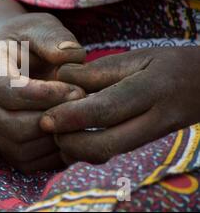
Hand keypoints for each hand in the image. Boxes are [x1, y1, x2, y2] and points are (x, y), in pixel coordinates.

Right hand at [0, 12, 85, 172]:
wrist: (13, 55)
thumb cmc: (29, 39)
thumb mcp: (40, 27)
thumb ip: (53, 38)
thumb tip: (69, 57)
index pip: (11, 92)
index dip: (47, 95)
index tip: (78, 90)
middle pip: (13, 126)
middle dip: (53, 119)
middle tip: (82, 106)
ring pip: (19, 148)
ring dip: (53, 138)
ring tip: (78, 119)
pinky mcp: (1, 143)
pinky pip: (25, 162)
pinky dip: (50, 155)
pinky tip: (70, 134)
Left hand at [40, 47, 199, 164]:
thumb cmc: (167, 65)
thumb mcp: (137, 57)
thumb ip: (98, 70)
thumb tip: (61, 77)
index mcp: (151, 90)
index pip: (106, 109)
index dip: (72, 117)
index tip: (45, 119)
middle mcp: (154, 120)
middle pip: (105, 144)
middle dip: (69, 142)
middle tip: (46, 126)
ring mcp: (150, 137)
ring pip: (107, 155)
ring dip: (74, 149)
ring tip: (56, 129)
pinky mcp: (142, 145)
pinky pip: (110, 154)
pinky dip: (85, 151)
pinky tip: (71, 136)